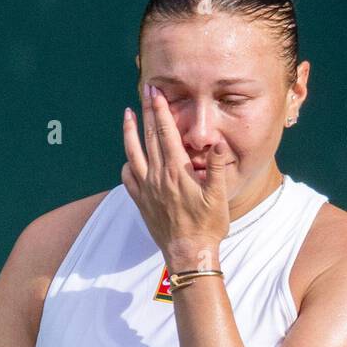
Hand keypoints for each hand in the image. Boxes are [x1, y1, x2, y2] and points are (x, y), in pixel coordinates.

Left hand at [122, 84, 230, 270]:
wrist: (188, 254)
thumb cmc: (208, 226)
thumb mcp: (219, 196)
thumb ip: (214, 168)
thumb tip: (216, 143)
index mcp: (177, 171)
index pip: (166, 133)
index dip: (161, 111)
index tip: (157, 93)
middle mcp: (158, 177)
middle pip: (149, 137)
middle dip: (147, 112)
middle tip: (145, 92)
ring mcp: (147, 189)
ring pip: (133, 154)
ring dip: (130, 133)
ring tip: (128, 115)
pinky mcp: (142, 202)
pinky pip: (128, 178)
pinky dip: (127, 164)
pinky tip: (128, 158)